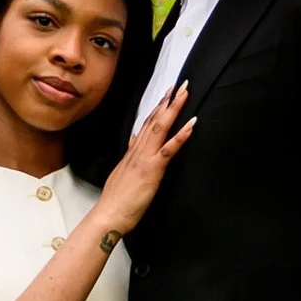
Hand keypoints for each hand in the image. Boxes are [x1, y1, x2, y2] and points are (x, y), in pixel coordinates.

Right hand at [94, 83, 196, 233]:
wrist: (108, 215)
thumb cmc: (116, 200)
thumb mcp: (121, 172)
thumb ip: (128, 155)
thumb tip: (132, 140)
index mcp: (132, 153)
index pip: (146, 125)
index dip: (157, 109)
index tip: (166, 95)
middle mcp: (138, 151)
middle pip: (154, 121)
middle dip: (168, 102)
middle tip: (180, 85)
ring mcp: (145, 159)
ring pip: (160, 128)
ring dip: (174, 109)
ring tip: (184, 94)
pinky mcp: (152, 170)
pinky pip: (168, 149)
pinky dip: (181, 135)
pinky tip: (192, 124)